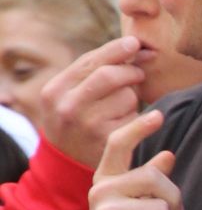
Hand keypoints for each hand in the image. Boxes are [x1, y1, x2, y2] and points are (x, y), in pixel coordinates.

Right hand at [37, 36, 144, 168]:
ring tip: (121, 107)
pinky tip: (125, 124)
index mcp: (55, 90)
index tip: (135, 43)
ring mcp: (88, 126)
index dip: (117, 49)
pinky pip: (135, 117)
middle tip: (139, 74)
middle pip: (110, 75)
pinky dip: (137, 117)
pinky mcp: (109, 141)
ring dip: (133, 97)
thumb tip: (136, 46)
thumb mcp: (69, 95)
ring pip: (127, 96)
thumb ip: (93, 70)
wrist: (68, 165)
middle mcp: (68, 107)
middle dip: (130, 71)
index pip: (91, 60)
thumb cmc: (75, 120)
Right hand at [88, 109, 182, 209]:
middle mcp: (100, 192)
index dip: (138, 128)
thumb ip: (152, 180)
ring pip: (157, 207)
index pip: (118, 145)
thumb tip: (168, 154)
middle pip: (152, 177)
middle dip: (172, 196)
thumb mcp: (145, 205)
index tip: (158, 114)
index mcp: (106, 179)